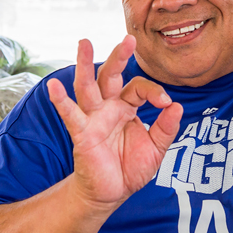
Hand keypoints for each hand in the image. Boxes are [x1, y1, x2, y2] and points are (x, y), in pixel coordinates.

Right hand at [47, 36, 182, 212]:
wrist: (112, 193)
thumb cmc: (130, 168)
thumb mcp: (156, 149)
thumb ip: (166, 128)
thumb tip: (177, 106)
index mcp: (126, 107)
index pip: (138, 87)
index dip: (154, 92)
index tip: (166, 103)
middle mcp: (108, 108)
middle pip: (110, 76)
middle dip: (119, 56)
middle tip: (129, 39)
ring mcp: (93, 118)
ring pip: (88, 86)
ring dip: (85, 65)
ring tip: (84, 42)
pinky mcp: (82, 134)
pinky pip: (71, 115)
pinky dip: (61, 101)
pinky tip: (54, 86)